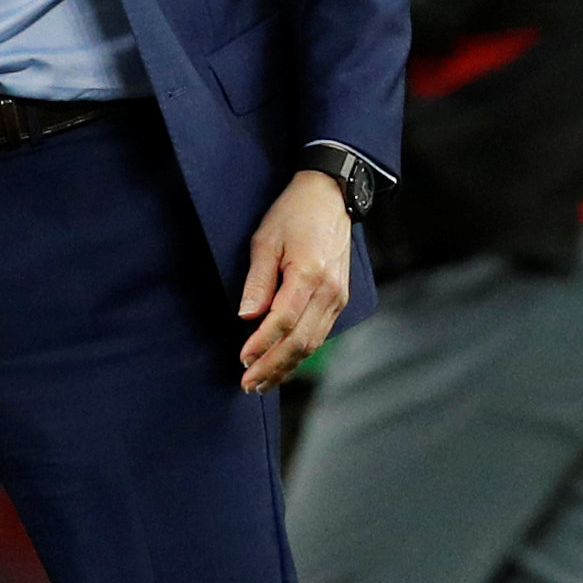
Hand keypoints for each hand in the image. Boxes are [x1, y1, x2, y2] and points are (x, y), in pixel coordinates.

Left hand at [235, 169, 352, 391]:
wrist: (331, 198)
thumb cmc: (293, 214)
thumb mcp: (265, 240)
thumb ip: (258, 280)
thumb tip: (246, 316)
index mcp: (309, 274)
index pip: (283, 321)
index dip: (261, 344)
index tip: (242, 359)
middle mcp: (329, 292)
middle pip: (300, 341)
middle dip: (273, 366)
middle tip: (248, 384)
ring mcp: (338, 298)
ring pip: (313, 343)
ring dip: (287, 366)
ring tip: (262, 382)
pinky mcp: (340, 300)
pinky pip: (320, 334)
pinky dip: (301, 353)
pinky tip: (284, 364)